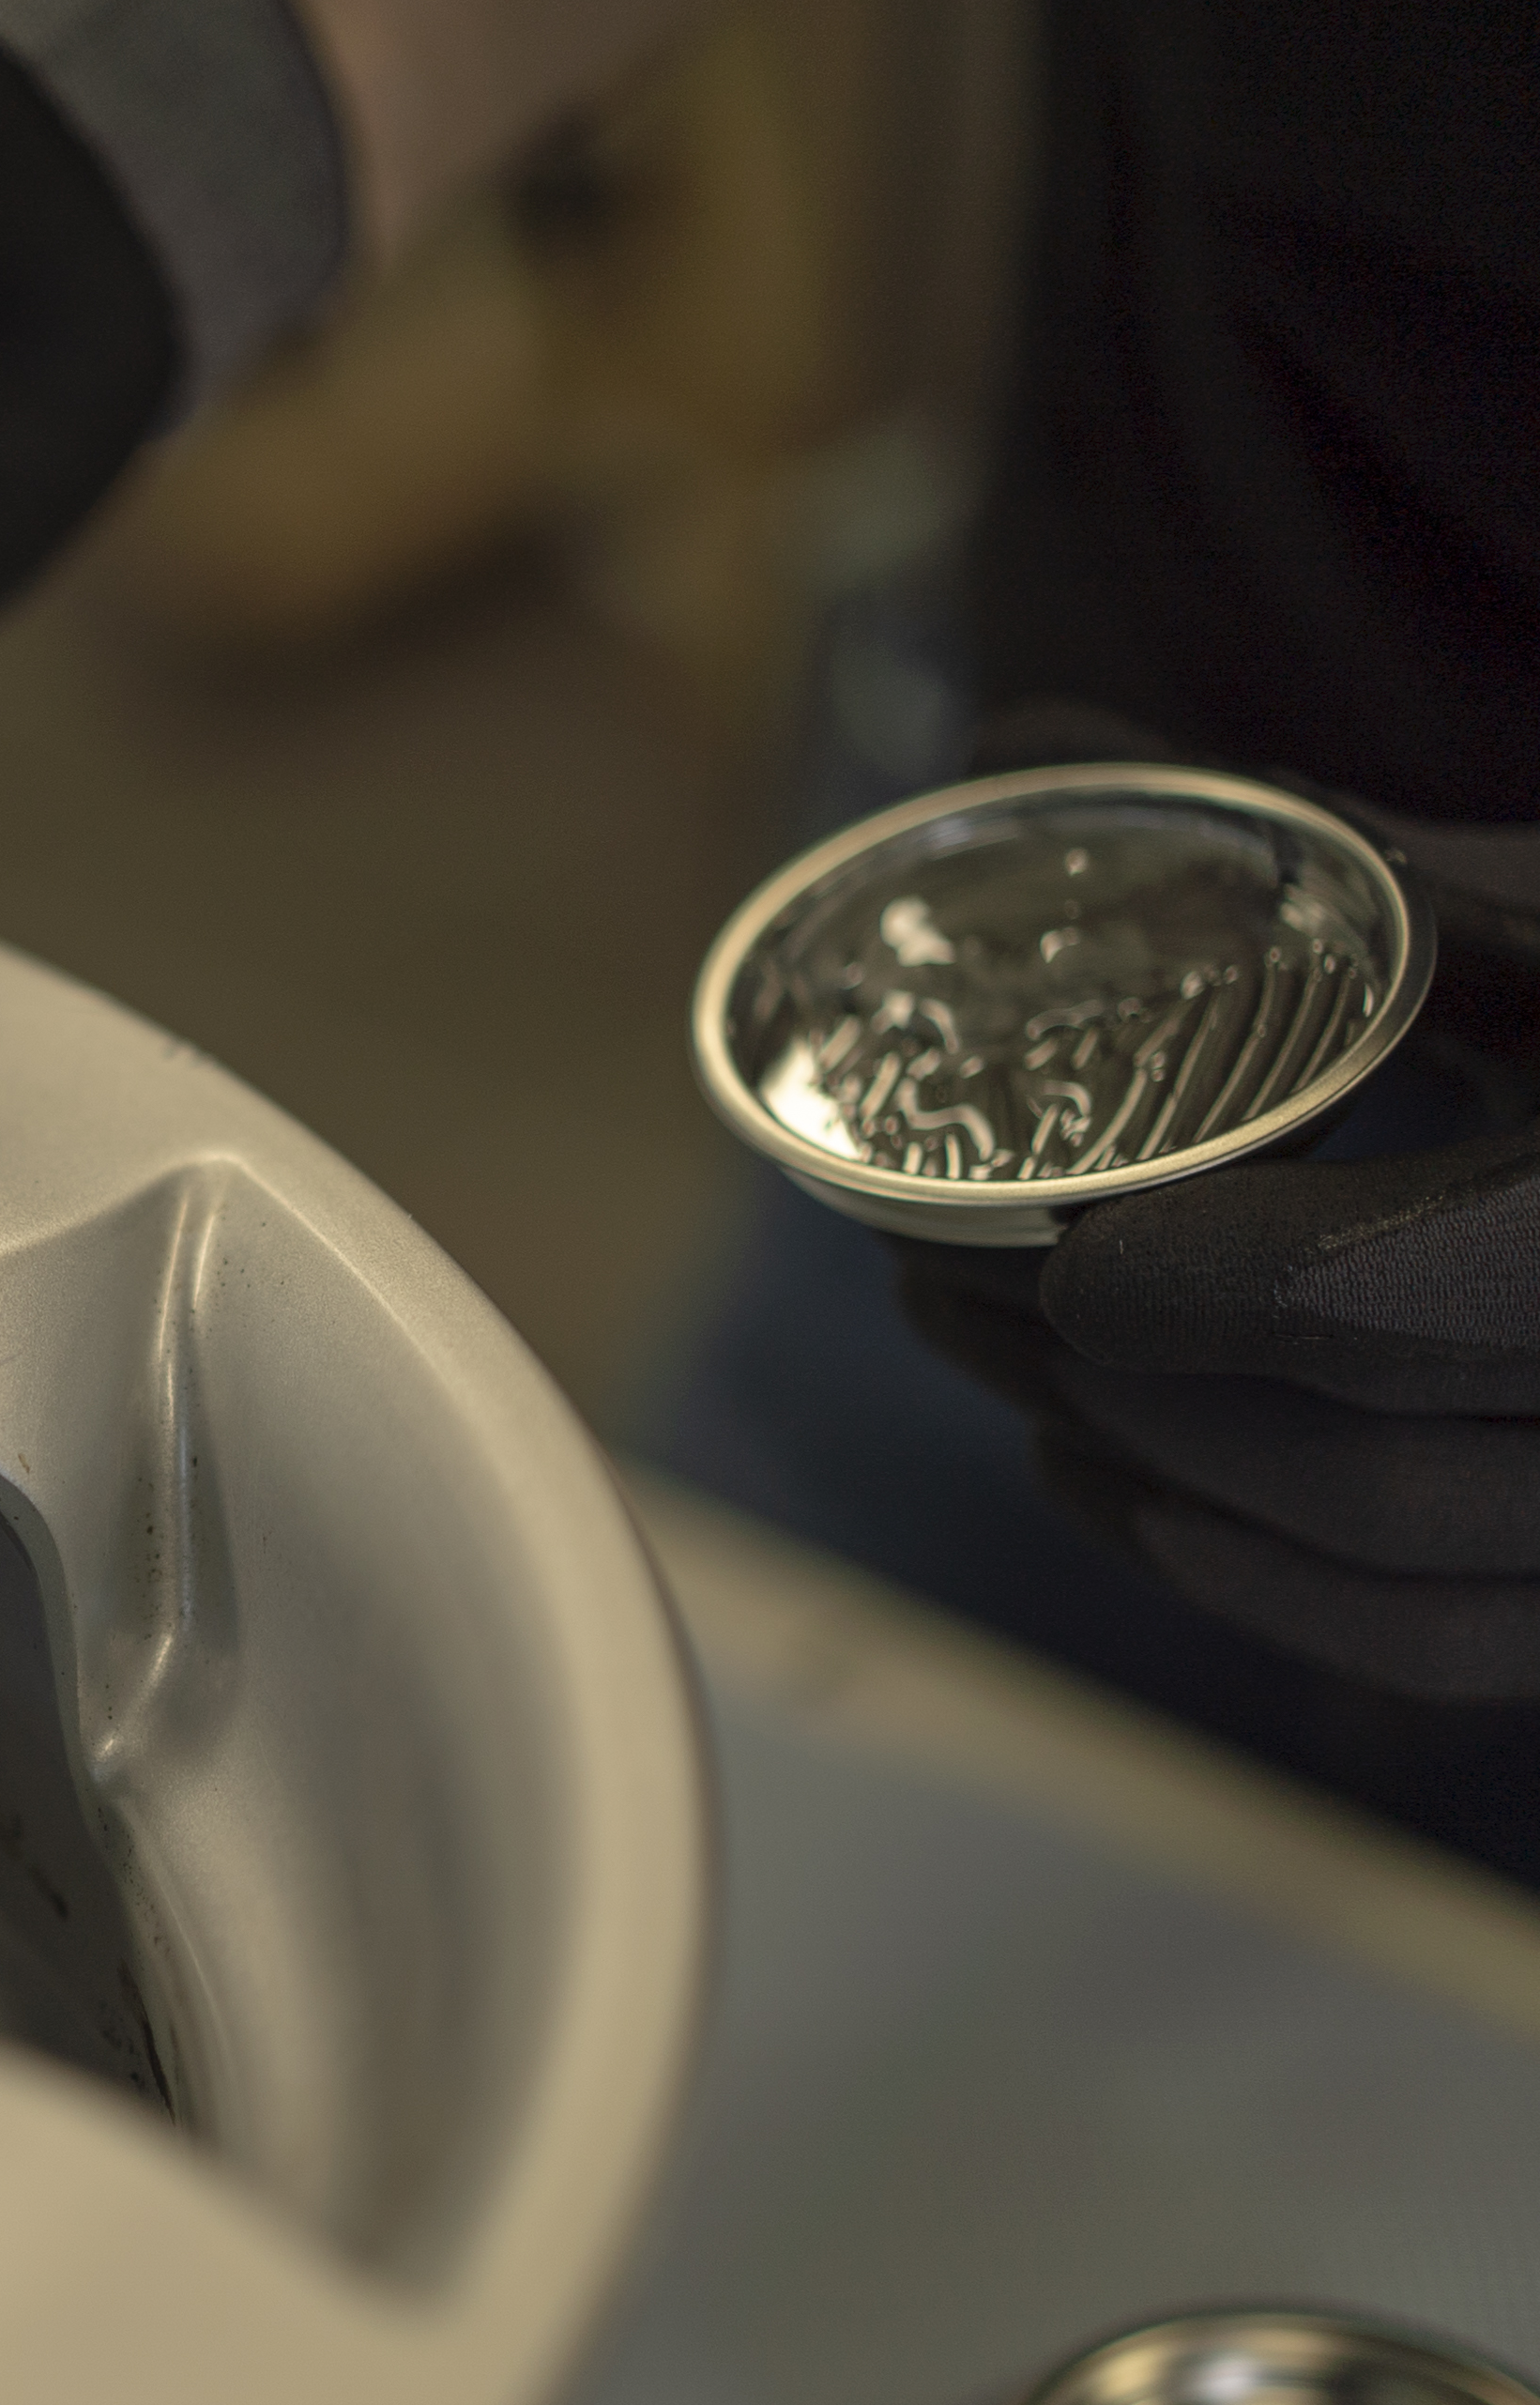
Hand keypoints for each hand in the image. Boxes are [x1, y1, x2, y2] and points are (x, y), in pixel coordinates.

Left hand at [897, 715, 1539, 1699]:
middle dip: (1112, 1387)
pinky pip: (1451, 1646)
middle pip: (1347, 1458)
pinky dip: (1273, 1591)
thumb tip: (1022, 758)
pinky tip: (1134, 1505)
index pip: (1358, 1299)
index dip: (1163, 1283)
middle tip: (952, 1288)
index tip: (1034, 1222)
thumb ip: (1315, 857)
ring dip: (1160, 1484)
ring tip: (1015, 1382)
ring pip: (1386, 1562)